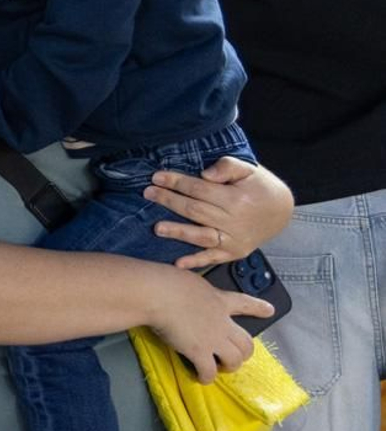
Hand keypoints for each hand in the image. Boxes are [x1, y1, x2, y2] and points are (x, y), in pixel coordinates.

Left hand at [143, 156, 293, 269]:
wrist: (282, 211)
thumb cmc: (260, 187)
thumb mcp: (249, 169)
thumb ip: (227, 167)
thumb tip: (205, 175)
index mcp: (237, 199)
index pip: (199, 189)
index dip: (176, 183)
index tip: (157, 177)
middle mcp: (235, 222)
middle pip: (195, 211)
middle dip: (169, 201)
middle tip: (148, 194)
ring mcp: (234, 240)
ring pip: (201, 236)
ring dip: (178, 232)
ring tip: (157, 228)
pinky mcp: (234, 252)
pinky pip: (212, 258)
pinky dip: (196, 261)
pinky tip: (178, 263)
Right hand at [148, 267, 273, 382]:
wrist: (158, 294)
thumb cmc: (167, 282)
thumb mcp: (190, 280)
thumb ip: (197, 292)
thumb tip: (189, 294)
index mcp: (220, 300)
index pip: (246, 303)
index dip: (259, 308)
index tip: (269, 310)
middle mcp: (222, 322)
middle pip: (247, 342)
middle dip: (244, 353)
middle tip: (234, 356)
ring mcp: (213, 338)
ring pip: (235, 359)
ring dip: (230, 366)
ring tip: (220, 368)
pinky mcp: (199, 352)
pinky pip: (209, 371)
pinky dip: (206, 377)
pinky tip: (200, 377)